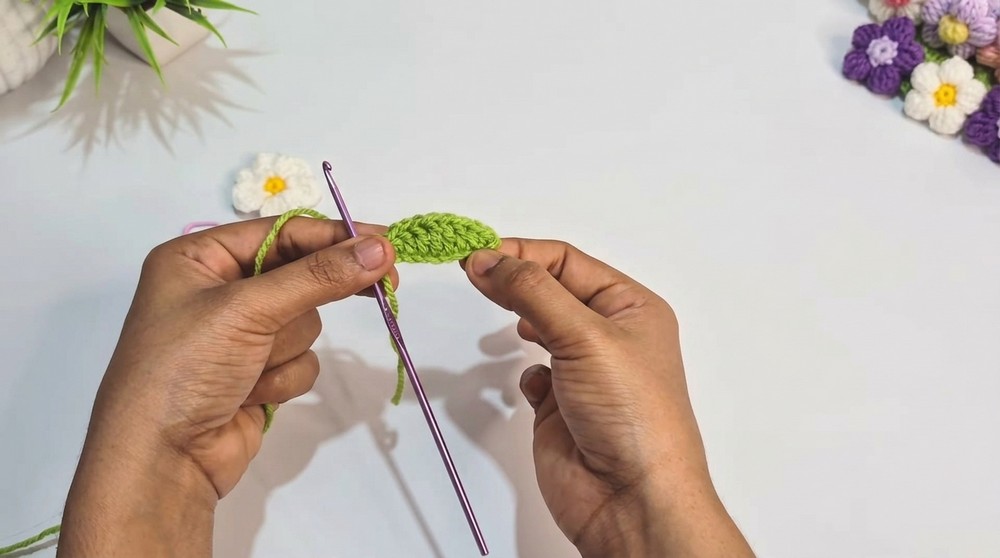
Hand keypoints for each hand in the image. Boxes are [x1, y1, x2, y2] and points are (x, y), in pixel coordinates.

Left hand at [58, 217, 396, 557]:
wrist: (161, 461)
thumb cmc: (186, 367)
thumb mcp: (248, 309)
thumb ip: (318, 276)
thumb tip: (380, 248)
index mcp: (198, 258)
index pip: (281, 233)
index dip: (334, 237)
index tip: (386, 243)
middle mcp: (217, 290)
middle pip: (299, 275)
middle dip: (314, 296)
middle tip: (385, 285)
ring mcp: (239, 335)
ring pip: (305, 323)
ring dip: (286, 348)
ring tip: (250, 368)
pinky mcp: (257, 373)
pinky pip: (300, 360)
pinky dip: (284, 378)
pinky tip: (251, 394)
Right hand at [464, 240, 752, 557]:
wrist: (630, 499)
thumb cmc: (632, 415)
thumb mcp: (585, 336)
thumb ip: (531, 291)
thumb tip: (487, 258)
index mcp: (631, 307)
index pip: (567, 261)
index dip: (521, 253)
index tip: (476, 254)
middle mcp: (609, 335)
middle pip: (550, 288)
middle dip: (512, 279)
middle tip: (469, 272)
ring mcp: (583, 371)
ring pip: (539, 327)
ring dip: (518, 320)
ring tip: (496, 315)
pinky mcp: (561, 406)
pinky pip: (533, 374)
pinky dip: (524, 374)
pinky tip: (533, 383)